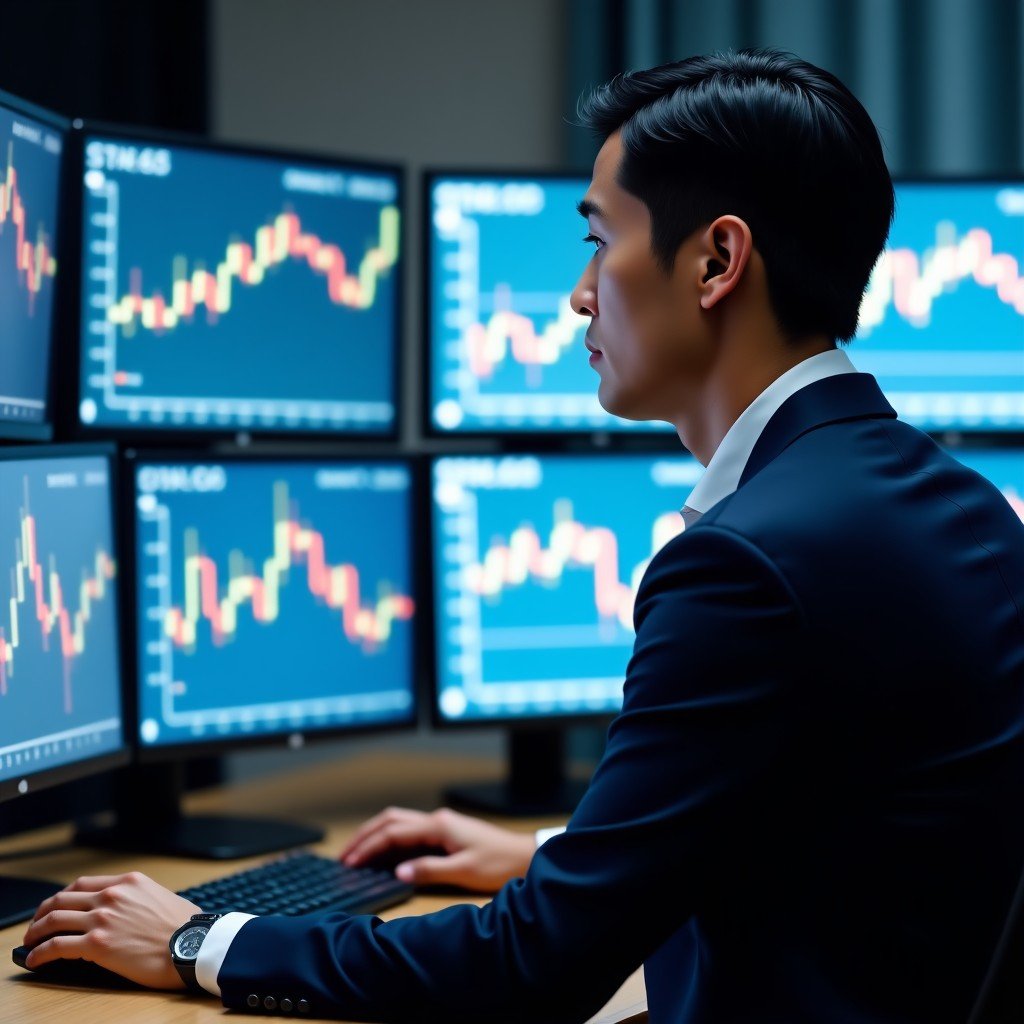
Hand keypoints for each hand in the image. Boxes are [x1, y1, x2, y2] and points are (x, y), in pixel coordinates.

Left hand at [23, 871, 200, 989]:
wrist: (192, 946)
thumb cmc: (185, 927)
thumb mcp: (163, 898)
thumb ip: (141, 899)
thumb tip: (134, 912)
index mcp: (129, 882)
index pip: (83, 884)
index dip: (63, 896)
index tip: (57, 906)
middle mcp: (112, 896)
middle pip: (63, 898)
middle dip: (43, 911)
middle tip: (36, 924)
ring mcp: (102, 918)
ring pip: (54, 918)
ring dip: (36, 931)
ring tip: (30, 941)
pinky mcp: (96, 944)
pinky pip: (56, 946)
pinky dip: (40, 952)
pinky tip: (36, 959)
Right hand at [339, 806, 536, 892]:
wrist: (525, 856)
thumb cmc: (499, 863)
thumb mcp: (464, 871)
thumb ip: (430, 870)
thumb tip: (398, 871)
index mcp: (439, 825)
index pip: (394, 832)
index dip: (369, 846)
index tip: (351, 861)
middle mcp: (437, 819)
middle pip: (391, 820)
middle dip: (366, 835)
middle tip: (345, 855)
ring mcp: (441, 824)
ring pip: (399, 822)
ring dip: (376, 834)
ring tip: (358, 852)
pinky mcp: (445, 831)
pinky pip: (410, 830)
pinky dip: (391, 838)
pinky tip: (384, 853)